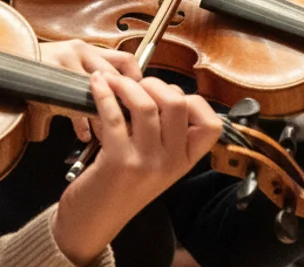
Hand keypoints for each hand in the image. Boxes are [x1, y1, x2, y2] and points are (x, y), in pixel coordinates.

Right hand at [39, 39, 142, 140]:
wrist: (6, 64)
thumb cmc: (41, 71)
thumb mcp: (68, 68)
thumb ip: (90, 79)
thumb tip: (121, 105)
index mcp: (88, 49)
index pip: (126, 61)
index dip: (137, 84)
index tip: (139, 104)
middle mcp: (79, 52)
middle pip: (115, 80)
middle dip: (122, 105)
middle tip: (130, 125)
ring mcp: (64, 63)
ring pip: (96, 94)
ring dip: (103, 117)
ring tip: (107, 133)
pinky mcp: (51, 78)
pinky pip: (73, 104)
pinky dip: (81, 123)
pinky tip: (84, 134)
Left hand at [52, 73, 221, 264]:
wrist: (93, 222)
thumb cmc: (121, 185)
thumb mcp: (156, 164)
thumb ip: (166, 134)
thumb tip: (164, 91)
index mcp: (185, 161)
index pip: (211, 124)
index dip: (192, 100)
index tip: (167, 95)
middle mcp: (172, 162)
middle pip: (178, 104)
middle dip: (155, 83)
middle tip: (135, 84)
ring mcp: (147, 162)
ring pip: (146, 105)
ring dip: (126, 85)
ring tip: (112, 81)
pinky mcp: (119, 161)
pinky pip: (114, 116)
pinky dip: (103, 93)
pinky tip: (97, 84)